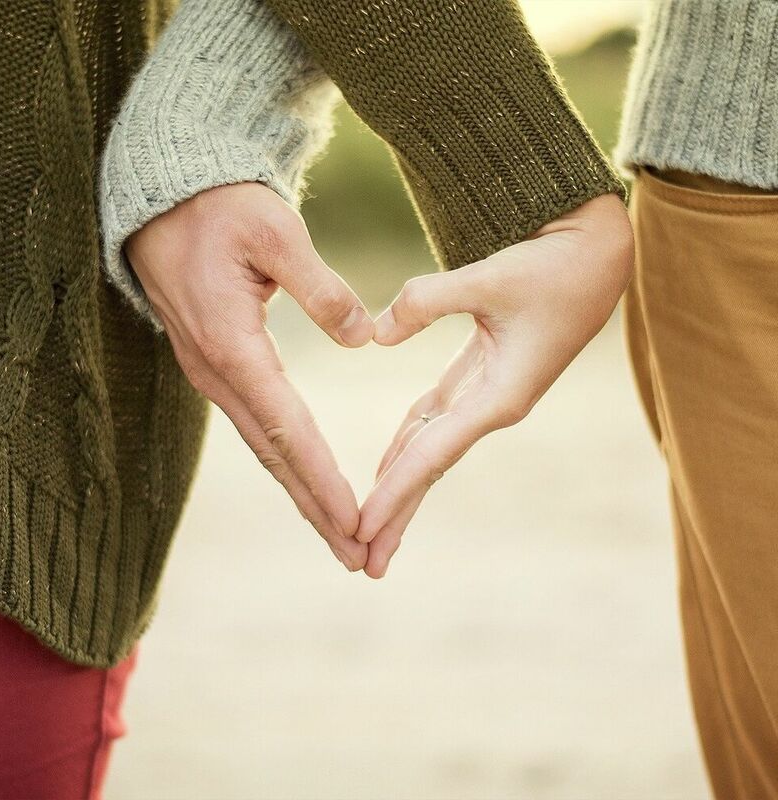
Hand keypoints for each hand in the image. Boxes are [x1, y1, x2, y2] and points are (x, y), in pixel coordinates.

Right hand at [125, 182, 373, 569]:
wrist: (166, 200)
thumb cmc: (221, 209)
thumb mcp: (275, 233)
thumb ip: (320, 287)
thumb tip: (363, 338)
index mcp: (232, 345)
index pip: (287, 428)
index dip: (323, 478)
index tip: (356, 520)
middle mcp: (218, 373)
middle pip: (274, 456)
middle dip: (316, 509)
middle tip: (356, 556)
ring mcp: (213, 374)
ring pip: (265, 448)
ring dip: (302, 493)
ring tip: (340, 535)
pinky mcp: (218, 367)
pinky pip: (257, 426)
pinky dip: (286, 462)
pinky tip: (307, 482)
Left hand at [358, 193, 633, 577]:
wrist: (596, 256)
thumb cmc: (554, 267)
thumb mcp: (491, 278)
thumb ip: (427, 301)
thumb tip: (374, 336)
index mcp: (500, 397)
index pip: (433, 455)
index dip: (394, 493)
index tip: (360, 530)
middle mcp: (492, 407)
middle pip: (431, 469)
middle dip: (397, 514)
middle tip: (362, 562)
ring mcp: (487, 395)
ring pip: (431, 448)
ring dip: (400, 486)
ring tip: (370, 526)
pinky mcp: (482, 376)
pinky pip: (436, 419)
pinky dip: (409, 442)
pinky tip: (388, 463)